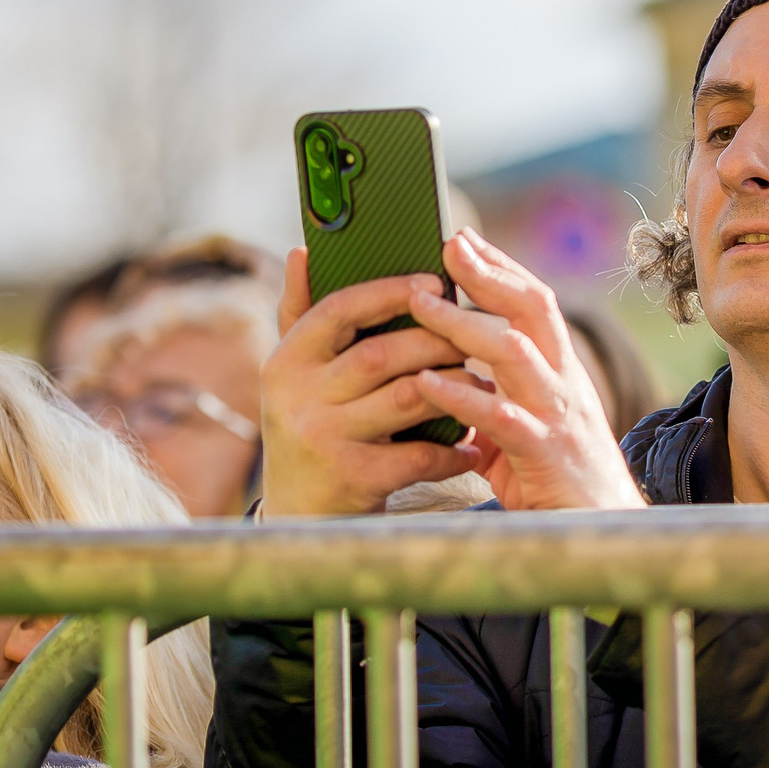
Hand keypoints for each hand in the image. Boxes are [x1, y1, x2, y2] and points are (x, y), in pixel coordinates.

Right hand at [258, 249, 475, 516]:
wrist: (299, 515)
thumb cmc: (311, 427)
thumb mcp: (295, 375)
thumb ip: (300, 314)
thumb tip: (302, 252)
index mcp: (286, 361)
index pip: (337, 310)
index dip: (388, 292)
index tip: (435, 282)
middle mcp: (298, 398)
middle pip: (381, 354)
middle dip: (436, 341)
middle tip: (475, 336)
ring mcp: (325, 439)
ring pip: (407, 399)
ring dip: (454, 388)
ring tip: (482, 383)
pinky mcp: (354, 479)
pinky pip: (419, 455)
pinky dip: (452, 448)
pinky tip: (472, 443)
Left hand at [405, 228, 647, 510]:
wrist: (602, 529)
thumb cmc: (554, 478)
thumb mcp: (521, 427)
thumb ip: (489, 399)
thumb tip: (440, 379)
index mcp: (559, 371)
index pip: (534, 302)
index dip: (500, 266)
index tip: (463, 238)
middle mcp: (563, 382)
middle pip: (533, 308)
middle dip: (488, 272)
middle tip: (447, 244)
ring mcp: (556, 415)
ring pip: (514, 352)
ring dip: (463, 324)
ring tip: (420, 304)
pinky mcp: (543, 453)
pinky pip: (499, 417)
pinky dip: (460, 396)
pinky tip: (425, 383)